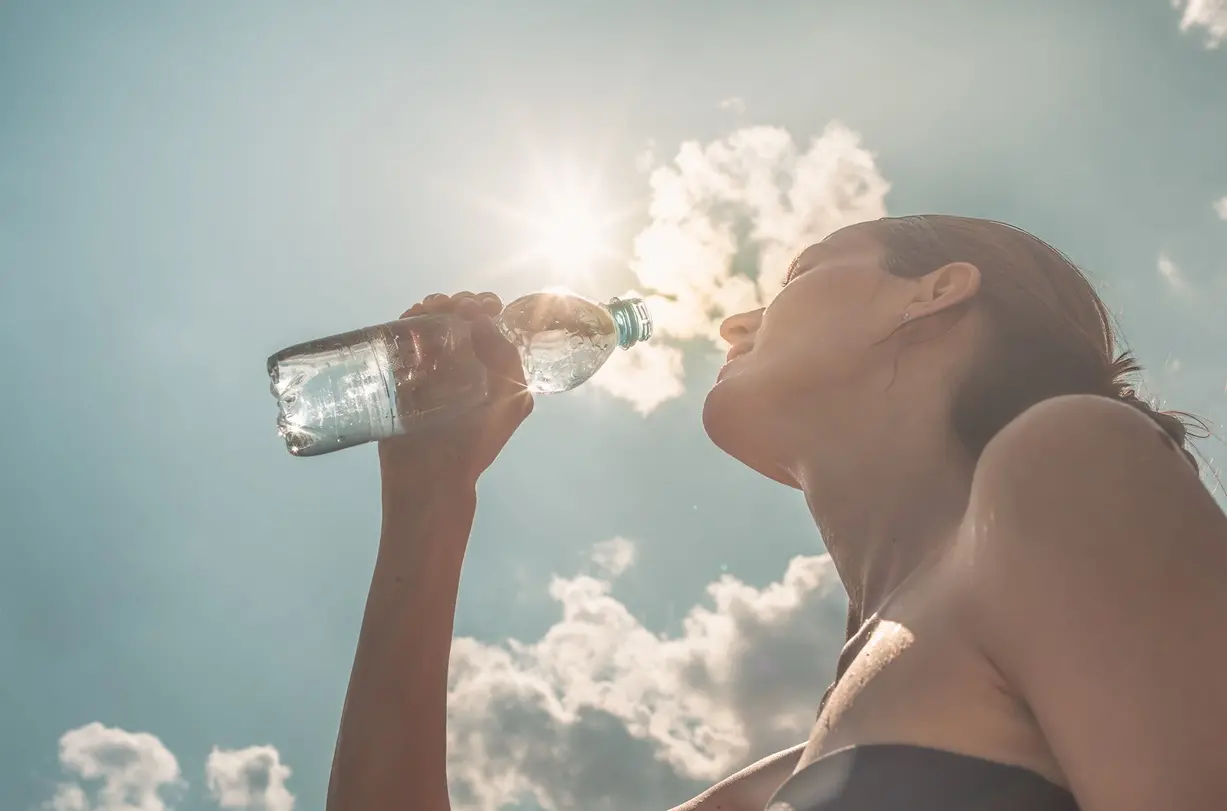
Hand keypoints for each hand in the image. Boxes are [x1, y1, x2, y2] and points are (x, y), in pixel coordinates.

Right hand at [378, 292, 533, 490]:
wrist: (431, 474)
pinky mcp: (401, 373)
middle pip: (459, 318)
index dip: (486, 308)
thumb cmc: (475, 440)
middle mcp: (462, 364)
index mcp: (491, 370)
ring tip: (433, 308)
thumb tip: (481, 318)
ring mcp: (430, 367)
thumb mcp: (510, 400)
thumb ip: (505, 358)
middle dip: (459, 303)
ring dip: (434, 306)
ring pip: (431, 323)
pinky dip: (408, 320)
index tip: (483, 306)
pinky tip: (413, 315)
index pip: (490, 326)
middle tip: (457, 307)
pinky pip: (403, 337)